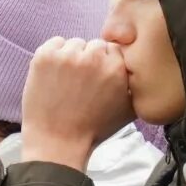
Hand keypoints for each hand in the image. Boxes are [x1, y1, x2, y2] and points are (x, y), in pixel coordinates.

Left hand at [21, 37, 133, 169]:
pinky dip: (54, 55)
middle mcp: (94, 57)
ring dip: (72, 57)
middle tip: (82, 82)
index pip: (113, 49)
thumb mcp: (128, 110)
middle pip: (94, 45)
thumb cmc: (92, 130)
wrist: (58, 142)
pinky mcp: (45, 56)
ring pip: (74, 44)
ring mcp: (67, 55)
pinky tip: (54, 75)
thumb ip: (137, 85)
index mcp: (116, 67)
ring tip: (67, 81)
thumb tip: (140, 70)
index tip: (97, 78)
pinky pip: (54, 43)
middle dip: (90, 59)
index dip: (105, 63)